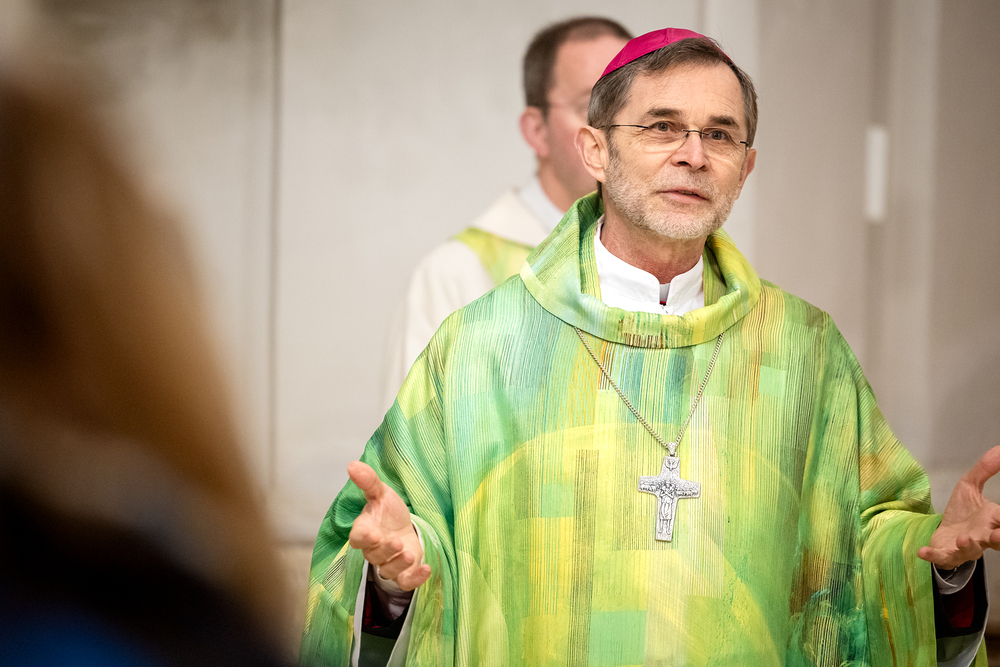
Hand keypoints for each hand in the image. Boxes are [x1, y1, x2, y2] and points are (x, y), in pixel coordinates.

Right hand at [347, 461, 430, 590]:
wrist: (404, 527)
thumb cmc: (388, 512)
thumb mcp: (381, 493)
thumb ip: (368, 481)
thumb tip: (352, 465)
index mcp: (365, 531)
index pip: (358, 538)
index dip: (364, 538)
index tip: (373, 534)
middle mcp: (374, 550)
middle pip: (374, 556)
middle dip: (386, 551)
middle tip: (397, 542)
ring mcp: (388, 563)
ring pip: (388, 570)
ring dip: (399, 564)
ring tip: (410, 554)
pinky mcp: (403, 573)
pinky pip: (405, 582)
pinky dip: (415, 579)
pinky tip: (427, 569)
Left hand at [918, 446, 999, 568]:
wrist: (945, 534)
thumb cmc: (963, 514)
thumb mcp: (970, 487)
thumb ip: (984, 470)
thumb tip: (998, 449)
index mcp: (992, 520)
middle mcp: (983, 536)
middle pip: (996, 541)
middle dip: (999, 539)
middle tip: (999, 535)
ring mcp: (965, 547)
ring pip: (971, 550)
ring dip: (968, 545)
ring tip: (963, 539)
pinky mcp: (946, 553)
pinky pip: (941, 557)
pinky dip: (933, 556)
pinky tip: (922, 551)